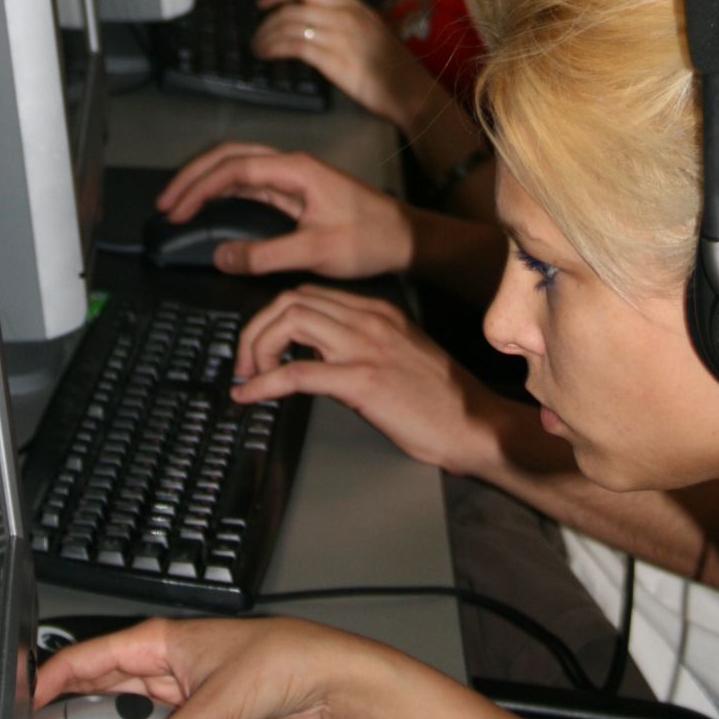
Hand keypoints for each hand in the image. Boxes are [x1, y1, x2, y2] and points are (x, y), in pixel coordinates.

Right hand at [33, 616, 352, 718]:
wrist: (317, 677)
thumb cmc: (277, 662)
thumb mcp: (214, 707)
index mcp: (160, 640)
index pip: (90, 657)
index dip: (51, 676)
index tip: (21, 696)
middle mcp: (164, 659)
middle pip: (99, 678)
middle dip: (63, 694)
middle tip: (25, 715)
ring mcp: (177, 684)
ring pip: (123, 703)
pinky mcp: (193, 709)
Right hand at [154, 144, 413, 278]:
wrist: (404, 238)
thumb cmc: (369, 239)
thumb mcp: (316, 251)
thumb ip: (265, 254)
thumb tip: (220, 256)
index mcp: (295, 170)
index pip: (233, 169)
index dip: (198, 187)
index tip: (175, 210)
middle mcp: (290, 165)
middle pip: (228, 157)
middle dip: (192, 176)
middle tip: (165, 204)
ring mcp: (292, 177)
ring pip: (237, 166)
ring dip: (206, 180)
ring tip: (179, 204)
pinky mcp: (295, 191)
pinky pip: (250, 183)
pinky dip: (223, 191)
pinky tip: (209, 207)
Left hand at [232, 284, 504, 475]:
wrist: (474, 423)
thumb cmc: (438, 399)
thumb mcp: (395, 356)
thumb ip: (358, 347)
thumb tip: (312, 357)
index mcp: (377, 311)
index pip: (308, 294)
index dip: (272, 317)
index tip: (259, 347)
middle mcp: (369, 319)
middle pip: (291, 300)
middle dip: (255, 329)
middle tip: (244, 363)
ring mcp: (366, 347)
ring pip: (290, 321)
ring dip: (256, 349)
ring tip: (248, 377)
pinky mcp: (363, 380)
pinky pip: (297, 372)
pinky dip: (263, 383)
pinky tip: (249, 396)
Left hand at [252, 0, 434, 126]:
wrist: (407, 89)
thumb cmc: (390, 64)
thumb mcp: (369, 28)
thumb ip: (344, 19)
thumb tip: (313, 19)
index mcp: (352, 4)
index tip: (262, 1)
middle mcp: (343, 15)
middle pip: (291, 7)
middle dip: (266, 20)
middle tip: (256, 34)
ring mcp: (338, 36)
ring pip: (288, 26)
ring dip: (266, 36)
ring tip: (258, 47)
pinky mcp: (333, 59)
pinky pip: (294, 47)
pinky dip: (275, 49)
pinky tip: (268, 55)